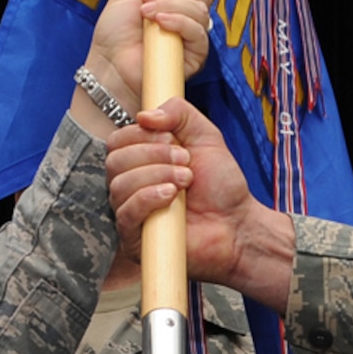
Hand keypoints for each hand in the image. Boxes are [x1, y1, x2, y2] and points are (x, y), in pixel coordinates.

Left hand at [83, 0, 213, 118]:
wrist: (109, 64)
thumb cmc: (115, 33)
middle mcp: (187, 16)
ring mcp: (192, 37)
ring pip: (200, 8)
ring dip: (171, 4)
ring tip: (146, 13)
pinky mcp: (195, 56)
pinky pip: (198, 32)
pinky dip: (179, 21)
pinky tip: (160, 23)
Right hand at [106, 98, 296, 306]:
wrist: (238, 224)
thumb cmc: (221, 186)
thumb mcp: (206, 136)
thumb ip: (179, 113)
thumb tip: (144, 115)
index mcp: (140, 162)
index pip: (117, 141)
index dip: (142, 135)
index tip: (174, 140)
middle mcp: (130, 186)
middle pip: (115, 161)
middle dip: (153, 155)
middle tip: (186, 163)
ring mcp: (131, 213)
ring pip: (119, 185)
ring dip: (156, 176)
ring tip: (186, 181)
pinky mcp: (135, 240)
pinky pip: (125, 213)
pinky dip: (147, 198)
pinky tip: (170, 197)